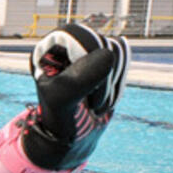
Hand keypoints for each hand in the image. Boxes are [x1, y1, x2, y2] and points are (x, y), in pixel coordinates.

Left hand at [18, 23, 129, 169]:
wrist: (68, 137)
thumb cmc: (58, 119)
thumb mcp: (62, 101)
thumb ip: (80, 79)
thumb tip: (109, 54)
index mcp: (48, 49)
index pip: (77, 34)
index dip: (89, 59)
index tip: (89, 93)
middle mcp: (67, 45)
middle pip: (101, 42)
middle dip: (103, 78)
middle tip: (92, 106)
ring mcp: (88, 51)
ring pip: (117, 49)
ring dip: (112, 83)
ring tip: (96, 106)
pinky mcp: (105, 61)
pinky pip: (124, 58)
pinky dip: (119, 83)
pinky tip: (105, 101)